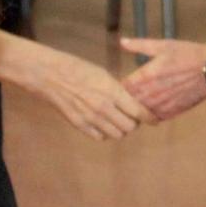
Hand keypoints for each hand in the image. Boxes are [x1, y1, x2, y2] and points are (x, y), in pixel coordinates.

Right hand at [30, 47, 155, 139]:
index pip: (138, 112)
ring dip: (120, 129)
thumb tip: (132, 101)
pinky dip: (105, 133)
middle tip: (131, 117)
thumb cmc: (78, 69)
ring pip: (117, 135)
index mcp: (112, 91)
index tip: (155, 120)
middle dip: (134, 123)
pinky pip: (100, 137)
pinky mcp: (79, 125)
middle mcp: (104, 108)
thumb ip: (118, 90)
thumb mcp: (103, 74)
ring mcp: (91, 118)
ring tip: (117, 120)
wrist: (50, 75)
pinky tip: (103, 123)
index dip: (149, 118)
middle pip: (130, 127)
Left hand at [120, 37, 205, 120]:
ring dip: (136, 109)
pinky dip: (150, 115)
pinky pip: (155, 118)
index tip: (115, 86)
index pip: (121, 88)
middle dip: (123, 101)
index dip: (116, 88)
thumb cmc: (187, 53)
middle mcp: (151, 93)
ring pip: (141, 113)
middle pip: (129, 103)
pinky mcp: (174, 111)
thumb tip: (121, 42)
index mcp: (146, 76)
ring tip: (135, 105)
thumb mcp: (163, 45)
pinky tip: (151, 109)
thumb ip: (139, 45)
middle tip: (122, 97)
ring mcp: (162, 104)